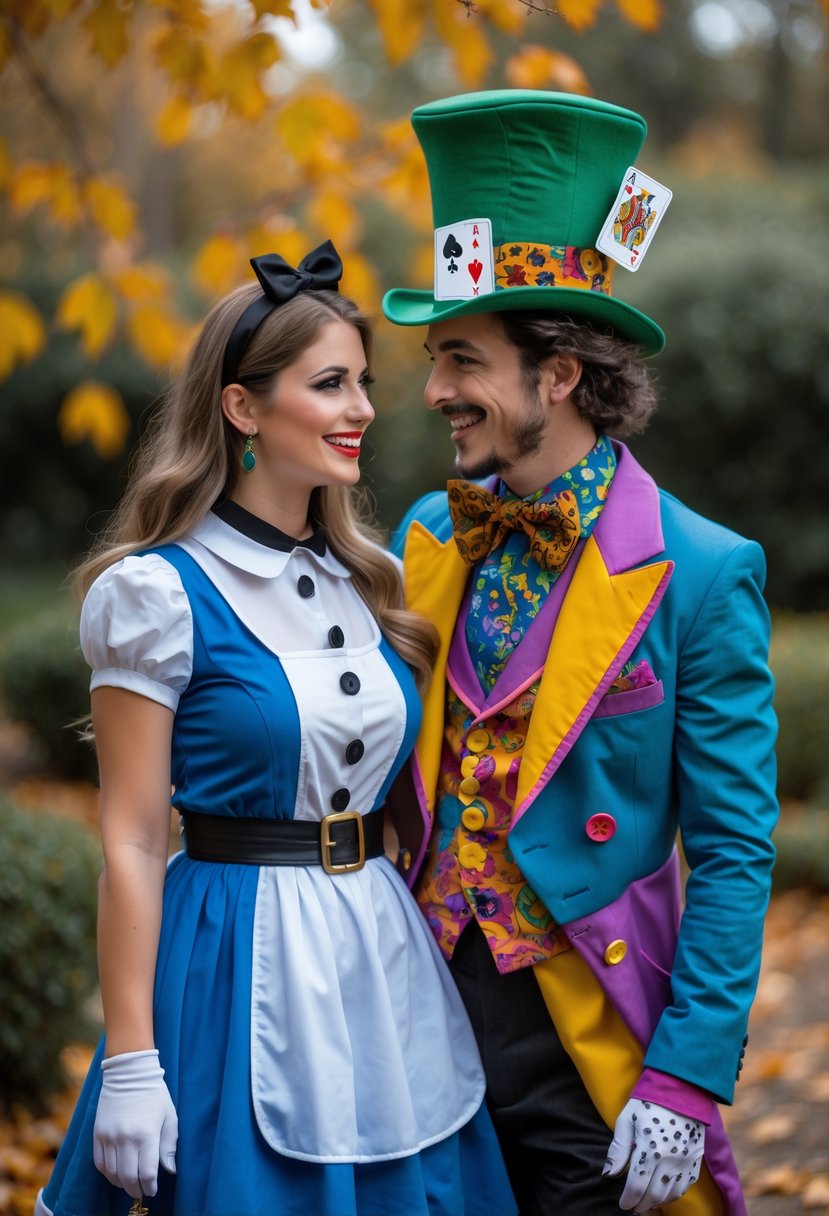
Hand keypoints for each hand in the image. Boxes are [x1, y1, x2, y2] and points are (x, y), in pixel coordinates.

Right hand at [93, 1049, 177, 1198]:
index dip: (150, 1186)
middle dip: (135, 1189)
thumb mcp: (169, 1116)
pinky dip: (107, 1173)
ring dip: (121, 1182)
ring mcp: (109, 1136)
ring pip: (111, 1173)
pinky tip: (116, 1172)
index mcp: (146, 1134)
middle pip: (127, 1177)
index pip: (147, 1172)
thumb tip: (170, 1171)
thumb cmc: (154, 1095)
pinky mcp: (97, 1134)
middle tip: (140, 1191)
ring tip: (129, 1182)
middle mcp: (125, 1138)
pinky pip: (99, 1163)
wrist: (129, 1073)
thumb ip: (169, 1145)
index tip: (152, 1189)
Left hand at [604, 1098, 704, 1212]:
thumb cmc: (648, 1102)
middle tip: (633, 1206)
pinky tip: (664, 1192)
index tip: (623, 1204)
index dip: (628, 1199)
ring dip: (657, 1202)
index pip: (637, 1185)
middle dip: (641, 1204)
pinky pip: (685, 1186)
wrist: (681, 1088)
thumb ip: (618, 1149)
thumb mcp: (626, 1119)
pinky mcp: (696, 1159)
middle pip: (654, 1194)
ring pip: (671, 1194)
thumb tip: (608, 1174)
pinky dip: (673, 1194)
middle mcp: (669, 1159)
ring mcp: (685, 1160)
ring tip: (646, 1201)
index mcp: (649, 1148)